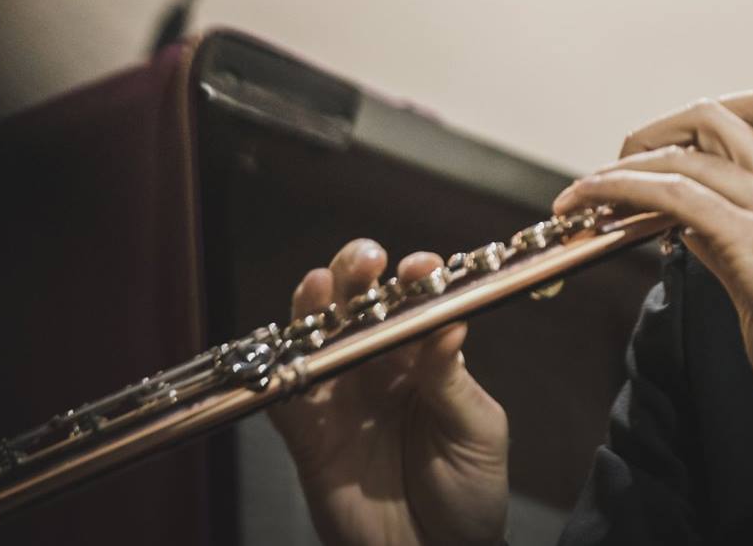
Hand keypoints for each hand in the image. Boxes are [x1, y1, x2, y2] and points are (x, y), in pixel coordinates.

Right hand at [267, 239, 510, 545]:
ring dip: (313, 306)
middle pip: (357, 302)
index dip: (415, 277)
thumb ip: (453, 381)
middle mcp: (378, 366)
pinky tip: (286, 349)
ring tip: (320, 286)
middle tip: (367, 260)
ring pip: (315, 334)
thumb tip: (451, 321)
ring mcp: (340, 396)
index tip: (421, 268)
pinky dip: (277, 369)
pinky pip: (283, 395)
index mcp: (424, 356)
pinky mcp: (308, 434)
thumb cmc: (469, 493)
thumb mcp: (475, 432)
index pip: (415, 301)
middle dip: (356, 270)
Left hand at [553, 88, 752, 447]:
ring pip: (684, 153)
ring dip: (619, 169)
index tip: (666, 149)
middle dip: (652, 133)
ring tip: (583, 192)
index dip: (704, 118)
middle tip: (617, 168)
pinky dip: (625, 191)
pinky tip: (597, 204)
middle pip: (711, 114)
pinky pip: (675, 195)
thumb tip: (677, 217)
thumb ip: (724, 233)